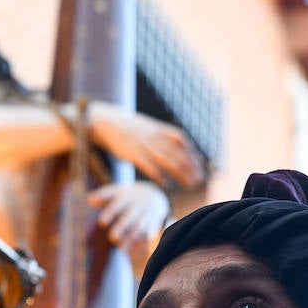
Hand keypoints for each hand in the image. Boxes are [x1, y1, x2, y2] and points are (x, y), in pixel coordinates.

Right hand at [88, 102, 204, 188]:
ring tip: (189, 184)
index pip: (182, 141)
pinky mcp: (133, 153)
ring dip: (180, 173)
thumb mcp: (147, 127)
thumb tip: (177, 144)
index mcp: (159, 129)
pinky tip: (166, 184)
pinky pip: (149, 165)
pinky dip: (158, 175)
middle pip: (178, 153)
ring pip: (167, 160)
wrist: (105, 122)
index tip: (201, 166)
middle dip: (191, 167)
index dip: (193, 154)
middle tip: (200, 180)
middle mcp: (155, 136)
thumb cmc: (128, 128)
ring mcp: (144, 144)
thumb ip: (162, 135)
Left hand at [88, 181, 170, 254]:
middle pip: (129, 216)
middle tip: (112, 237)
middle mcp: (136, 206)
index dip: (110, 212)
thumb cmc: (127, 197)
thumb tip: (90, 200)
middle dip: (122, 227)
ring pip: (139, 228)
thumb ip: (102, 197)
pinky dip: (140, 244)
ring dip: (131, 238)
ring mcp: (145, 216)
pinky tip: (131, 252)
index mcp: (125, 197)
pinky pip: (147, 236)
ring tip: (121, 248)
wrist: (154, 196)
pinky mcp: (151, 226)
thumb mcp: (116, 192)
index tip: (101, 222)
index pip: (116, 204)